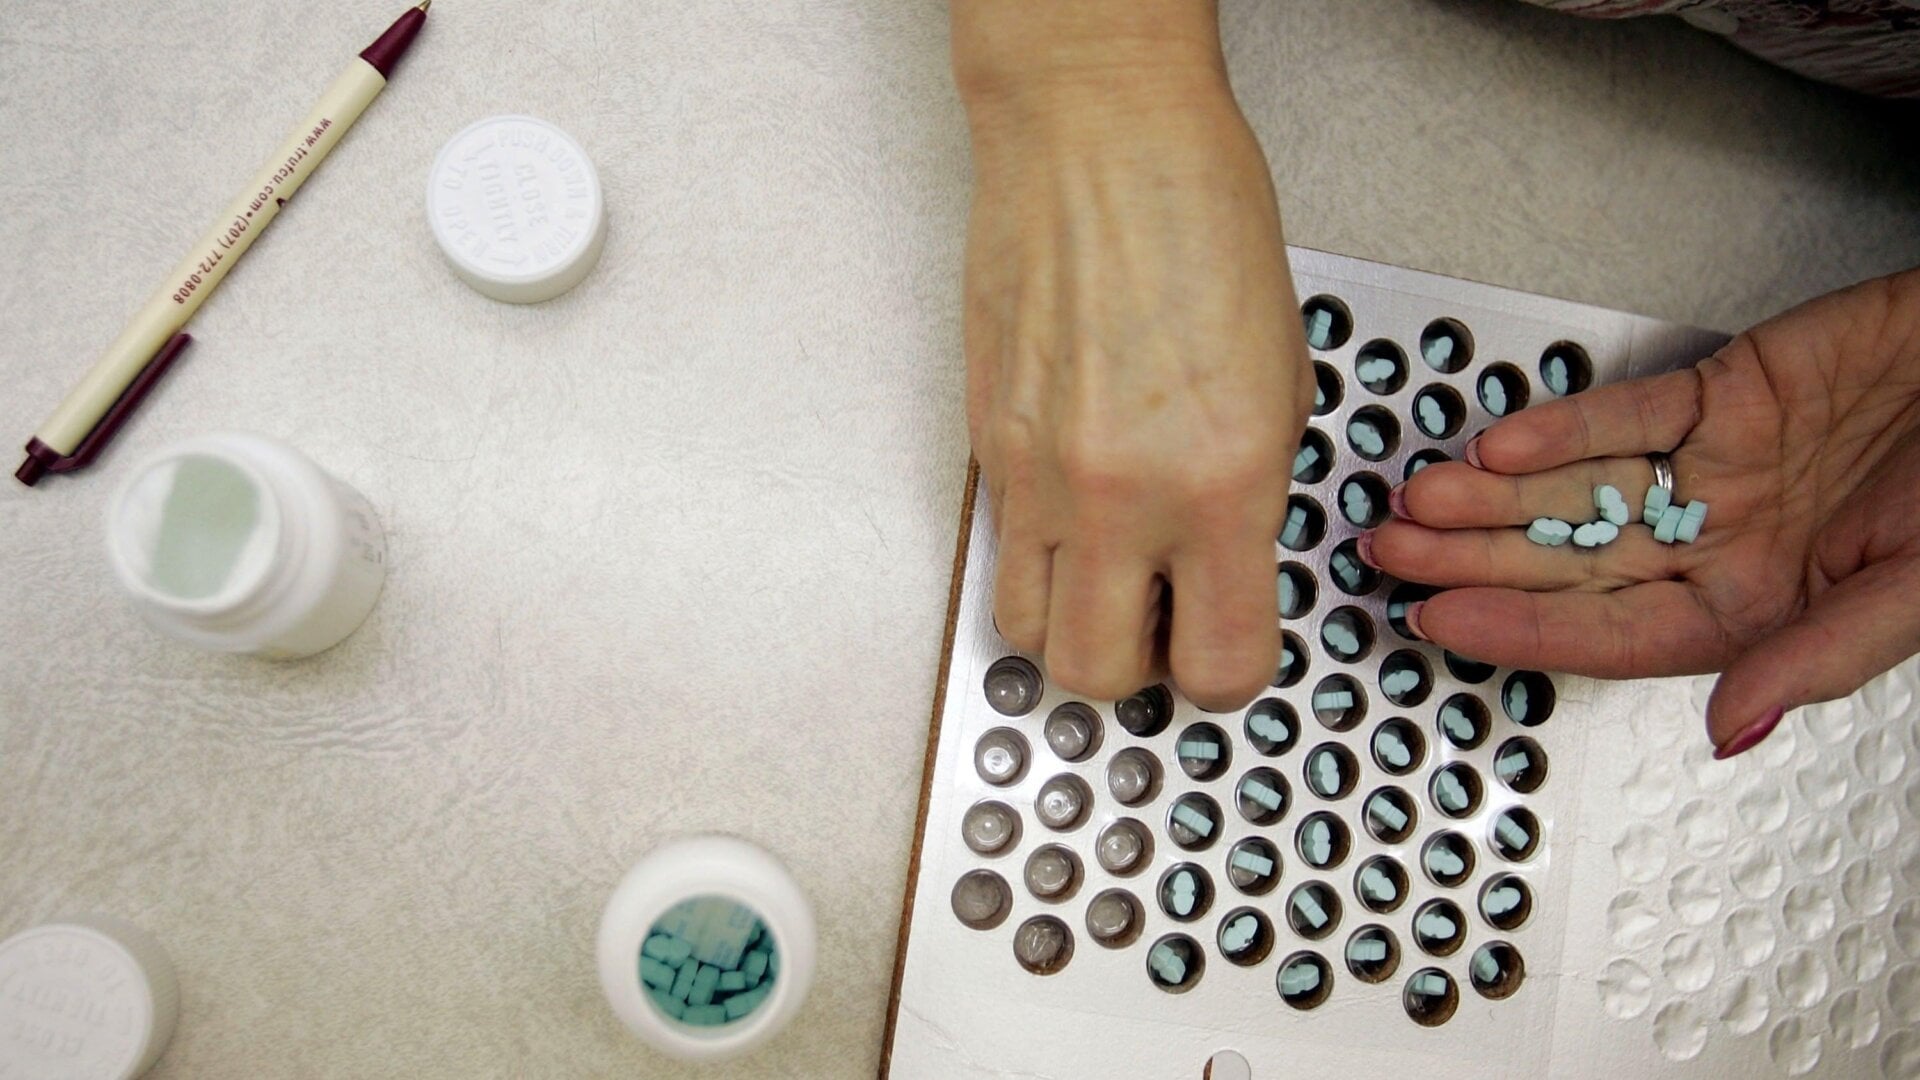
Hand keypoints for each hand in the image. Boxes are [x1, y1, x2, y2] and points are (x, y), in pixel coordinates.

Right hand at [954, 3, 1311, 709]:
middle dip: (1137, 670)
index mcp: (1222, 479)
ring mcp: (1037, 473)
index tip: (1230, 647)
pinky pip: (1002, 549)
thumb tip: (1229, 561)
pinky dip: (1039, 557)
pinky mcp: (985, 444)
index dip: (1228, 674)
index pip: (1218, 663)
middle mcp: (1119, 492)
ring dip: (1072, 627)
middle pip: (1099, 676)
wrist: (1097, 138)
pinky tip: (1074, 510)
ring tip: (1108, 583)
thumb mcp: (1282, 374)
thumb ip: (1254, 490)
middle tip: (1162, 627)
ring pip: (1029, 633)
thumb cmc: (1197, 218)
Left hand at [1366, 268, 1919, 757]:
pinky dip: (1563, 429)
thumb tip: (1729, 726)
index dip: (1524, 636)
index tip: (1439, 630)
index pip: (1614, 637)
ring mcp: (1720, 468)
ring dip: (1494, 498)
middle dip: (1476, 563)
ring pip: (1580, 489)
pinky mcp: (1727, 391)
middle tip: (1387, 559)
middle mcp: (1725, 543)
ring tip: (1415, 502)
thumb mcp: (1919, 589)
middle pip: (1574, 564)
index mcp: (1760, 611)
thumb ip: (1820, 655)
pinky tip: (1498, 446)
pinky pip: (1629, 416)